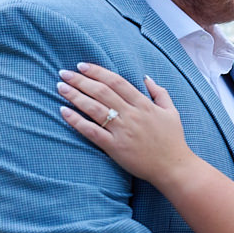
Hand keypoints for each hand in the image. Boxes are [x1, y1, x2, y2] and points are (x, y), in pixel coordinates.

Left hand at [58, 63, 193, 183]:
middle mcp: (132, 115)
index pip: (117, 82)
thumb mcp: (171, 112)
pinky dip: (76, 120)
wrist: (172, 167)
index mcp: (144, 104)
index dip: (98, 72)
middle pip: (102, 92)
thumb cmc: (172, 140)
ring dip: (75, 96)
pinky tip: (63, 111)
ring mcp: (122, 131)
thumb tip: (146, 78)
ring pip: (94, 108)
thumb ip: (159, 93)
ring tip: (60, 87)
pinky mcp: (114, 147)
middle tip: (64, 73)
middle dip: (80, 80)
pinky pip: (91, 131)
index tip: (82, 66)